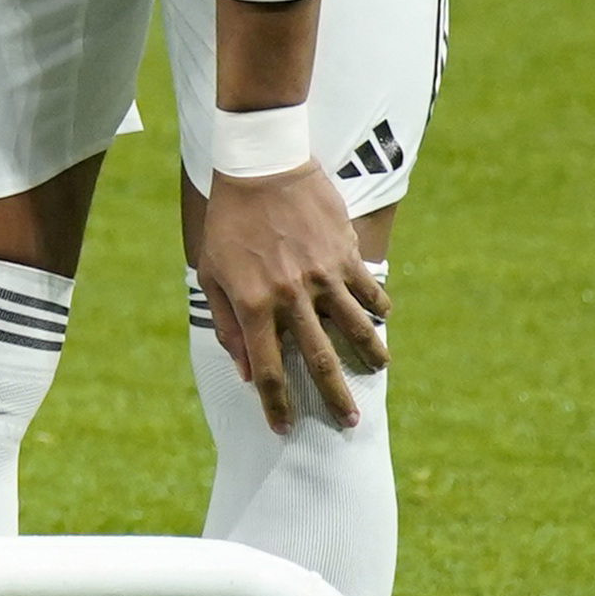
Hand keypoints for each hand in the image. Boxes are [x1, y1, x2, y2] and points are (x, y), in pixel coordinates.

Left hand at [190, 161, 387, 432]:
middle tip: (350, 422)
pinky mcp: (345, 253)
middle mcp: (292, 295)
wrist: (260, 167)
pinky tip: (382, 318)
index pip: (266, 368)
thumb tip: (244, 368)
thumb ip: (228, 322)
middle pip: (319, 358)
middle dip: (334, 395)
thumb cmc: (228, 223)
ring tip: (379, 370)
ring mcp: (323, 275)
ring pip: (356, 327)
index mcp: (254, 303)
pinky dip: (378, 306)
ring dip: (370, 354)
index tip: (283, 428)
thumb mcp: (211, 272)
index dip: (275, 402)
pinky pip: (369, 289)